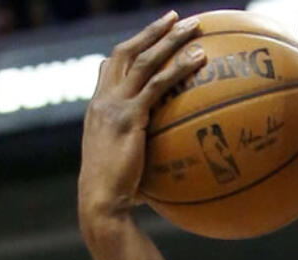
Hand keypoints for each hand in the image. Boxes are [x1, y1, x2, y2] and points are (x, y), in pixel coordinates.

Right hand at [79, 11, 203, 223]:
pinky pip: (157, 85)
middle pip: (127, 51)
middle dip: (153, 31)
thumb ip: (135, 154)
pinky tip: (200, 60)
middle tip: (176, 17)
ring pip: (143, 60)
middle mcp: (103, 99)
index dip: (131, 48)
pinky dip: (178, 68)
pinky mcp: (129, 117)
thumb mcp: (122, 168)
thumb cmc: (114, 197)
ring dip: (169, 39)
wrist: (100, 203)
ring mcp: (114, 105)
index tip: (151, 37)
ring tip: (194, 27)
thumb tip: (160, 165)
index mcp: (98, 107)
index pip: (110, 66)